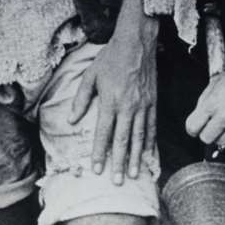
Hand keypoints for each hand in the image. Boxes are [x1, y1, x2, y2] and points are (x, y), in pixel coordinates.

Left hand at [69, 20, 157, 185]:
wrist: (136, 42)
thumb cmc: (111, 57)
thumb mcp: (91, 75)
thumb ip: (81, 98)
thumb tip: (71, 119)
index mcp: (110, 100)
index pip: (103, 132)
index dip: (100, 152)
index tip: (97, 169)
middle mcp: (127, 106)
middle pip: (122, 140)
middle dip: (118, 162)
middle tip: (117, 182)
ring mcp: (142, 105)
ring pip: (139, 137)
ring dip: (135, 157)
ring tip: (133, 175)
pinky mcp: (152, 102)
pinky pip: (152, 127)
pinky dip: (150, 143)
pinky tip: (149, 155)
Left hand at [185, 50, 224, 158]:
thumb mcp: (218, 81)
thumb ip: (205, 99)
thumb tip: (199, 114)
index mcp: (212, 103)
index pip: (192, 127)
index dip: (193, 127)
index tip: (196, 127)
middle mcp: (224, 117)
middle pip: (206, 138)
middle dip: (207, 132)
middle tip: (212, 126)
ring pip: (221, 144)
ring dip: (222, 137)